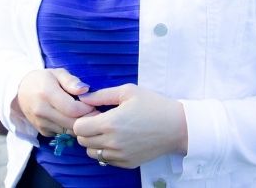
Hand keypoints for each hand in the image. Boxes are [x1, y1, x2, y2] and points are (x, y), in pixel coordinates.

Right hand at [16, 68, 93, 136]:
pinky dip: (71, 128)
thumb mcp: (57, 73)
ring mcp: (41, 123)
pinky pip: (63, 134)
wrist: (22, 91)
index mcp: (46, 93)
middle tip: (94, 111)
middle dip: (87, 118)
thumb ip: (71, 81)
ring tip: (84, 114)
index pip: (73, 109)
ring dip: (80, 125)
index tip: (93, 103)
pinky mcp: (42, 132)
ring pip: (69, 131)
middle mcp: (42, 111)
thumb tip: (85, 90)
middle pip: (72, 123)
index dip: (87, 108)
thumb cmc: (44, 79)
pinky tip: (73, 119)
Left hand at [72, 84, 187, 168]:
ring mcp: (119, 155)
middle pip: (82, 141)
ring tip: (109, 131)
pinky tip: (119, 139)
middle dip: (87, 130)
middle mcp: (112, 142)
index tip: (94, 112)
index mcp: (110, 123)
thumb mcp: (128, 92)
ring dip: (95, 142)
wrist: (177, 127)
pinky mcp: (127, 163)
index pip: (78, 128)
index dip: (82, 118)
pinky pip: (106, 160)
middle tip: (101, 120)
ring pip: (92, 153)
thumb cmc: (153, 105)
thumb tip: (81, 97)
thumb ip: (101, 95)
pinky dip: (107, 151)